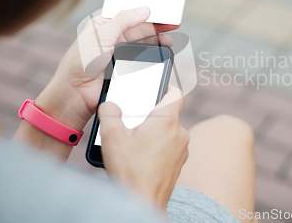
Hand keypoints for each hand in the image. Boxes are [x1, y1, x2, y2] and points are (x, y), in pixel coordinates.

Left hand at [35, 7, 178, 130]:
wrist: (76, 94)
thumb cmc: (80, 63)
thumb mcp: (101, 35)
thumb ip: (123, 20)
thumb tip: (144, 10)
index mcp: (103, 25)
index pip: (128, 14)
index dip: (145, 12)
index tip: (162, 11)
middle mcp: (111, 38)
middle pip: (139, 29)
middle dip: (156, 27)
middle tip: (173, 26)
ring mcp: (119, 54)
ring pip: (142, 44)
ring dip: (156, 41)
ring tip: (169, 41)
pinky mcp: (125, 69)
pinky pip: (141, 60)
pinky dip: (152, 56)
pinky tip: (161, 52)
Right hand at [99, 85, 188, 209]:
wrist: (142, 204)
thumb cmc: (130, 171)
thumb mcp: (112, 136)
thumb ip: (109, 112)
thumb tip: (110, 104)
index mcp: (167, 121)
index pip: (176, 93)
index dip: (167, 86)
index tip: (156, 87)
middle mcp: (180, 134)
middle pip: (169, 113)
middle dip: (152, 114)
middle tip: (134, 119)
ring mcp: (181, 151)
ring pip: (169, 131)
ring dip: (154, 132)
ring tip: (134, 141)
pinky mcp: (178, 165)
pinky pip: (169, 147)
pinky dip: (158, 147)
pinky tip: (140, 156)